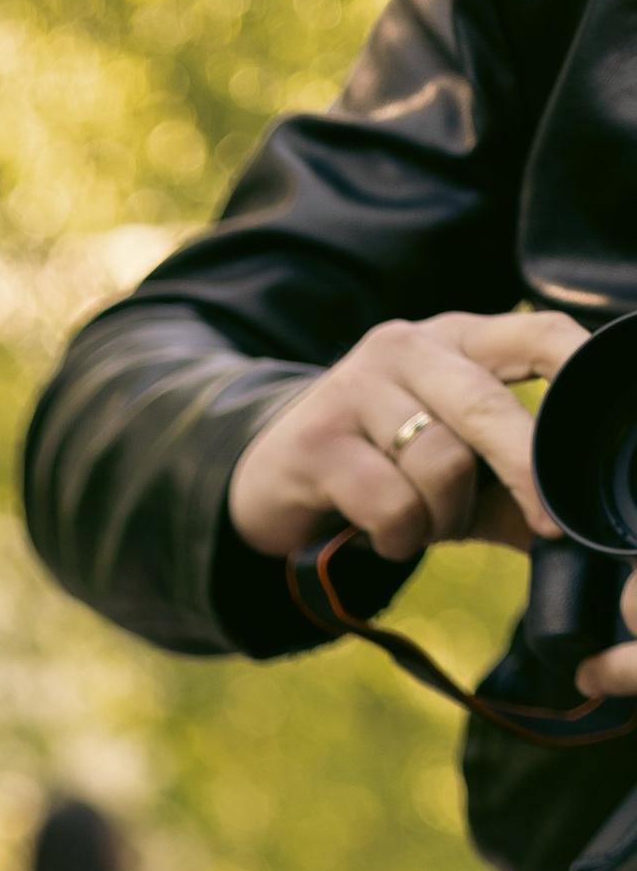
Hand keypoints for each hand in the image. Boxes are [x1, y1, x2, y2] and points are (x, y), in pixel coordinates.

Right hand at [226, 307, 584, 567]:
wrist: (267, 482)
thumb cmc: (376, 471)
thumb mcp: (449, 472)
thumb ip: (509, 490)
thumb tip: (579, 533)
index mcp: (455, 341)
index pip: (536, 332)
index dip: (578, 367)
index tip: (612, 409)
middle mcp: (407, 348)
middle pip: (489, 406)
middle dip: (524, 472)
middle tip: (549, 524)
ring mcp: (357, 389)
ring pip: (439, 465)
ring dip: (441, 519)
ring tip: (422, 528)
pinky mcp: (318, 441)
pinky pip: (390, 504)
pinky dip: (399, 538)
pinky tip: (382, 536)